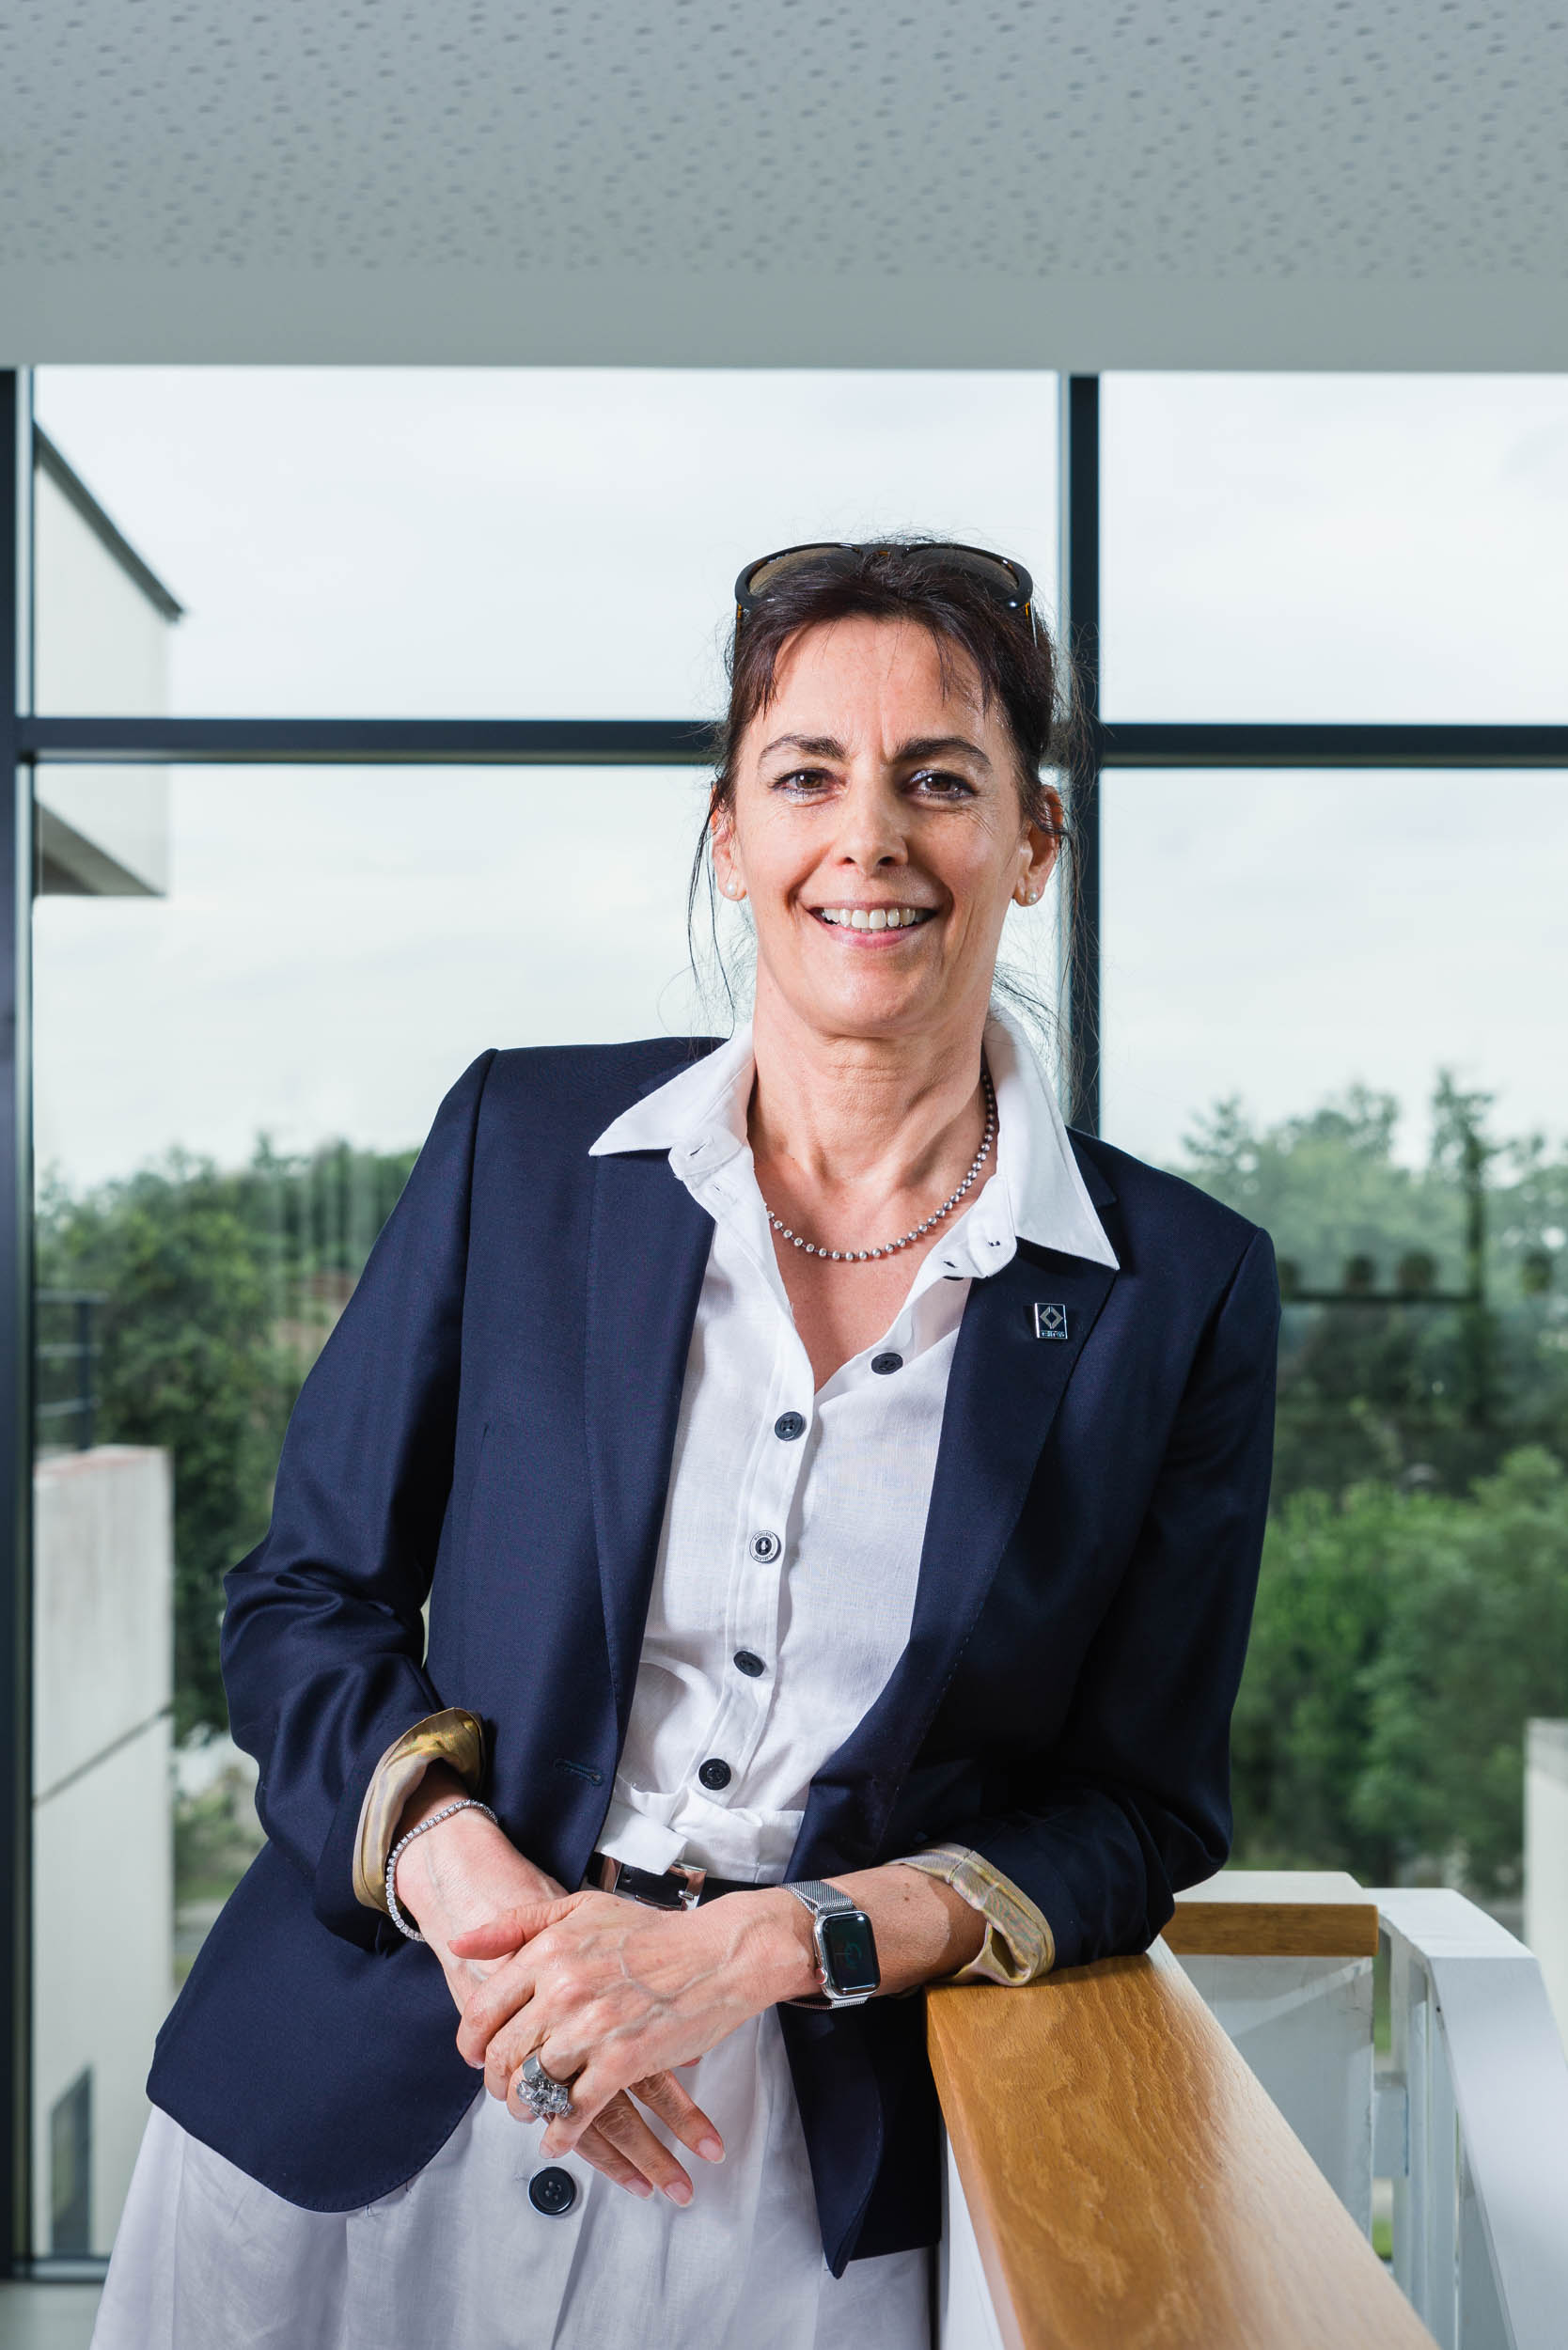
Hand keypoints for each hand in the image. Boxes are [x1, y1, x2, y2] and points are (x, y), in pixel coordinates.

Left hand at [450, 1886, 818, 2161]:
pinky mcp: (622, 2062)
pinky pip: (575, 2112)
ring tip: (531, 2111)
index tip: (476, 2057)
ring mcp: (593, 2028)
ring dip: (527, 2108)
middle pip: (505, 2053)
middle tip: (505, 2091)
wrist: (717, 1953)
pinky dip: (560, 2134)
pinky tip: (557, 2139)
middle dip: (498, 2082)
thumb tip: (461, 1943)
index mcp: (549, 1952)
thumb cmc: (652, 1932)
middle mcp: (564, 1989)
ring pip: (535, 2085)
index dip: (473, 2043)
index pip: (485, 2009)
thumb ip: (516, 1924)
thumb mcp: (579, 1908)